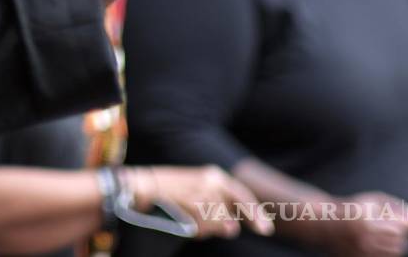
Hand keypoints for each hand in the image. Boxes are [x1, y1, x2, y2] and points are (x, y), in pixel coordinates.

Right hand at [127, 165, 273, 238]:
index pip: (243, 197)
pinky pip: (205, 227)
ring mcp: (203, 194)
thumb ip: (219, 209)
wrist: (141, 187)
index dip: (256, 214)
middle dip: (222, 222)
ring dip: (206, 227)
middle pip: (230, 214)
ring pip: (219, 223)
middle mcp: (213, 182)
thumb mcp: (197, 194)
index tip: (266, 230)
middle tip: (214, 220)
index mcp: (215, 176)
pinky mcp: (193, 207)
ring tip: (187, 215)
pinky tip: (184, 220)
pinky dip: (197, 228)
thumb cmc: (169, 192)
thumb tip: (233, 228)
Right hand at [319, 191, 407, 256]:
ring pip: (394, 253)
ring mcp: (363, 251)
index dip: (401, 222)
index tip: (395, 219)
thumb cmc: (352, 208)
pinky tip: (378, 244)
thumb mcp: (373, 200)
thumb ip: (397, 206)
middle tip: (388, 227)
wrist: (326, 222)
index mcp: (369, 221)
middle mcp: (366, 238)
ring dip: (394, 244)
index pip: (402, 227)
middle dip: (398, 235)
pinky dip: (386, 252)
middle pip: (400, 242)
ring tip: (383, 235)